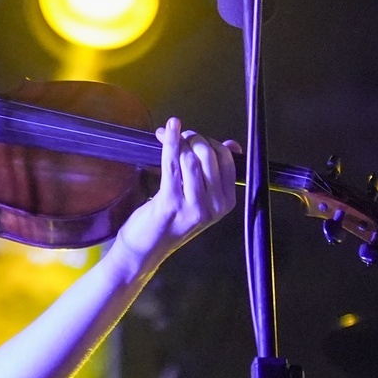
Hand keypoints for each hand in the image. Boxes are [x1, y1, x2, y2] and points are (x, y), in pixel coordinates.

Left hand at [110, 117, 240, 273]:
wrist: (146, 247)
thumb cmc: (172, 219)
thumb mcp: (200, 198)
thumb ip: (216, 173)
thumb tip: (231, 145)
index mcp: (226, 202)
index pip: (226, 159)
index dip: (210, 141)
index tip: (193, 138)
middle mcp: (215, 205)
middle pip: (209, 155)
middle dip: (193, 139)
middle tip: (179, 137)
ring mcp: (195, 205)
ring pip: (190, 158)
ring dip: (179, 143)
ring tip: (168, 139)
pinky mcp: (172, 202)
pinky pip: (172, 163)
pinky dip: (170, 142)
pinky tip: (167, 129)